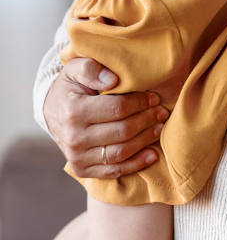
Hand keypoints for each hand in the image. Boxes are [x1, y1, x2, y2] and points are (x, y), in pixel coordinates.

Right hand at [44, 58, 168, 178]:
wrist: (52, 111)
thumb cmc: (70, 86)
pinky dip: (135, 164)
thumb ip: (91, 68)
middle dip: (146, 121)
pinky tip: (151, 155)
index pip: (117, 109)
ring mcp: (77, 157)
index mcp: (74, 111)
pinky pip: (113, 171)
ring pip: (120, 153)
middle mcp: (74, 138)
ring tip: (159, 128)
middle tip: (162, 112)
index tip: (154, 97)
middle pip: (122, 131)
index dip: (140, 103)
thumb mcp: (75, 68)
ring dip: (145, 141)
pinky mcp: (81, 169)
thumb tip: (112, 80)